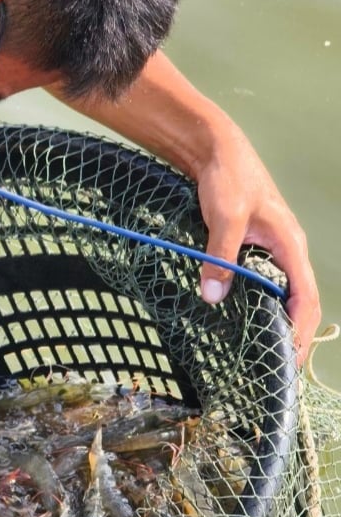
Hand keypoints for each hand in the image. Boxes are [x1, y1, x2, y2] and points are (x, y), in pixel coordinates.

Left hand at [194, 127, 320, 359]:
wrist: (215, 151)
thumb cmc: (227, 179)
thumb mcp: (223, 218)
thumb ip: (219, 257)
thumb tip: (212, 296)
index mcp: (290, 245)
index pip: (304, 297)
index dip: (299, 329)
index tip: (287, 357)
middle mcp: (287, 249)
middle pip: (299, 299)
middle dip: (293, 332)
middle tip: (277, 365)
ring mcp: (272, 247)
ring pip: (283, 290)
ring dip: (279, 319)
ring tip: (266, 349)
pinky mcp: (253, 244)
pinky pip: (265, 279)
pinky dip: (262, 300)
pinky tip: (246, 314)